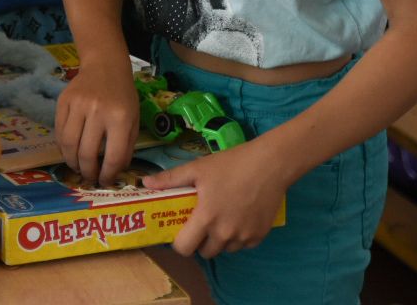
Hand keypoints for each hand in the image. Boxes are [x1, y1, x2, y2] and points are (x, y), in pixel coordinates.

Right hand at [54, 57, 138, 183]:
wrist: (105, 66)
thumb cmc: (123, 95)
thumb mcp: (133, 120)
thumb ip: (126, 147)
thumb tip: (114, 171)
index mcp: (120, 118)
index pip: (112, 156)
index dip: (107, 174)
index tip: (105, 182)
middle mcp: (98, 112)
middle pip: (87, 153)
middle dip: (87, 172)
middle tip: (89, 178)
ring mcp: (78, 105)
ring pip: (68, 144)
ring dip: (72, 162)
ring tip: (77, 168)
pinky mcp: (63, 101)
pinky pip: (59, 131)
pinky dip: (62, 147)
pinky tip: (69, 152)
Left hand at [143, 138, 290, 258]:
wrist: (270, 164)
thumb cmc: (231, 164)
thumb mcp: (197, 168)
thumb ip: (170, 179)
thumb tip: (145, 183)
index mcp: (206, 218)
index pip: (185, 248)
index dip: (179, 242)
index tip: (180, 231)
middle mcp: (225, 233)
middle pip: (205, 252)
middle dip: (200, 241)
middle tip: (201, 222)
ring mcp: (244, 236)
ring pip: (225, 249)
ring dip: (219, 240)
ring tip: (221, 217)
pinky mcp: (260, 236)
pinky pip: (242, 245)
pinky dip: (238, 237)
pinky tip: (238, 216)